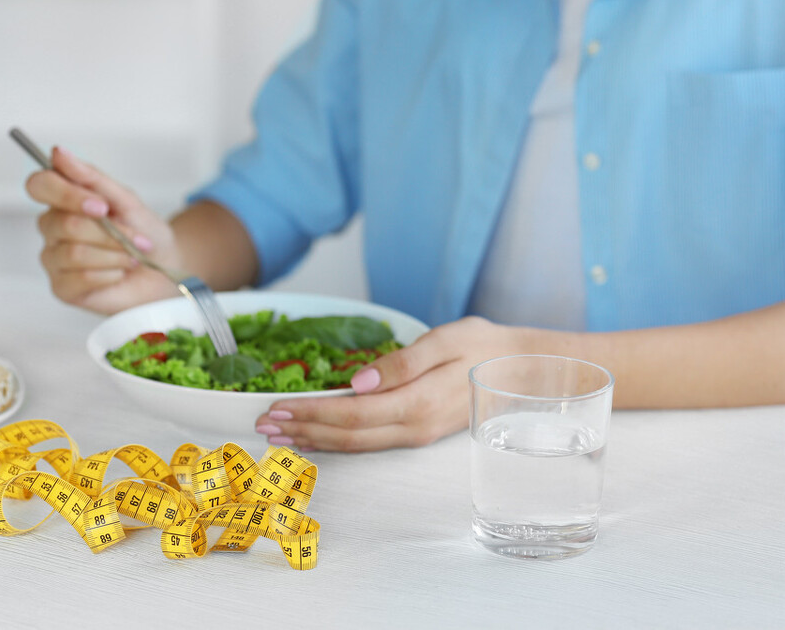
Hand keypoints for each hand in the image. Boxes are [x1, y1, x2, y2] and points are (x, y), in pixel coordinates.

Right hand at [25, 147, 179, 314]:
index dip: (66, 194)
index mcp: (61, 200)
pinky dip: (111, 273)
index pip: (39, 185)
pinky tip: (119, 272)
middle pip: (65, 223)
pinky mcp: (62, 288)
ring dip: (114, 253)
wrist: (164, 268)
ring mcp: (54, 259)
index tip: (101, 205)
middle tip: (135, 237)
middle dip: (109, 232)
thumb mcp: (125, 199)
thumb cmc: (143, 231)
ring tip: (131, 256)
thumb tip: (58, 153)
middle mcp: (51, 228)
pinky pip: (81, 278)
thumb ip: (91, 177)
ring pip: (75, 253)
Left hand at [252, 316, 522, 451]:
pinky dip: (336, 440)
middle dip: (302, 430)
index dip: (310, 413)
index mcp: (416, 403)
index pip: (350, 414)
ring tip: (279, 433)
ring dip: (314, 438)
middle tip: (262, 424)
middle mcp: (412, 426)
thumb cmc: (485, 346)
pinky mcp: (417, 433)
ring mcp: (415, 434)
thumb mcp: (446, 340)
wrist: (523, 369)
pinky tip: (317, 435)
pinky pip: (369, 442)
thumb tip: (358, 383)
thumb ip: (402, 363)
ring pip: (355, 444)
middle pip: (346, 435)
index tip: (276, 408)